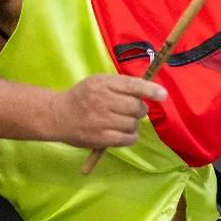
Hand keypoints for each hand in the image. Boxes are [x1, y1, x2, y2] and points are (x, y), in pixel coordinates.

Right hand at [48, 74, 166, 148]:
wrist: (57, 115)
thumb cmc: (82, 97)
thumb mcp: (98, 82)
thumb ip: (120, 85)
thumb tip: (148, 91)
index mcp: (102, 83)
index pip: (131, 85)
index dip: (149, 90)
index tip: (163, 94)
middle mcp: (102, 100)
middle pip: (135, 106)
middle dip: (140, 109)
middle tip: (133, 110)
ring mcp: (100, 120)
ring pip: (132, 123)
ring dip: (133, 123)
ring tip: (123, 121)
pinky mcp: (100, 138)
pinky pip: (126, 139)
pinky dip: (131, 137)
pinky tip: (125, 133)